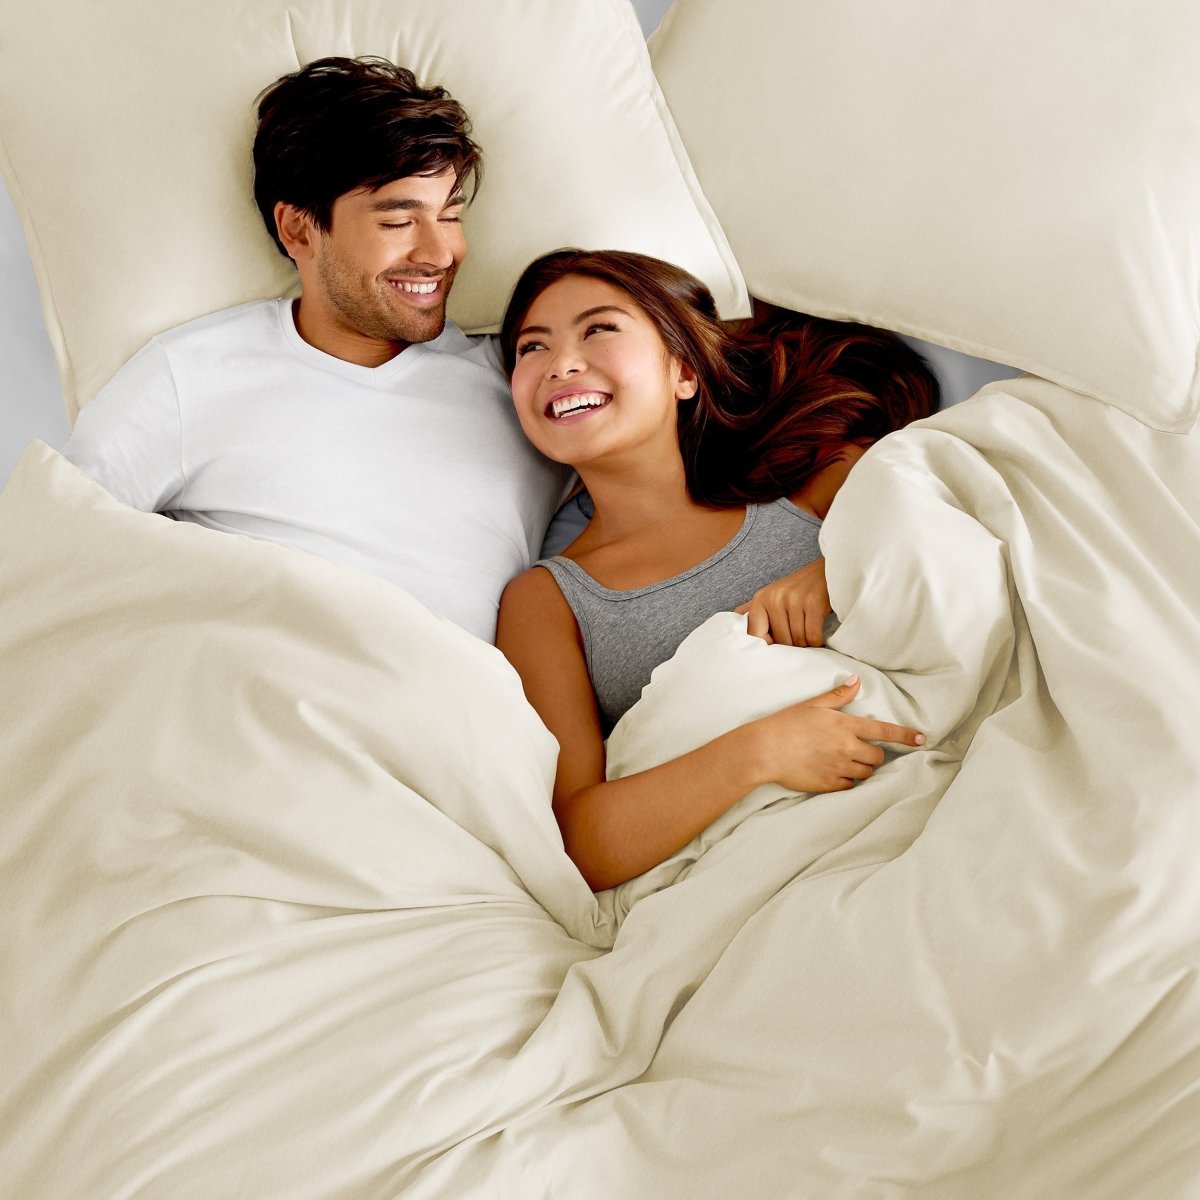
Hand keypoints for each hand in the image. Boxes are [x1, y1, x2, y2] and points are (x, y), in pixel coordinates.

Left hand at [735, 557, 830, 645]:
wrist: (825, 571)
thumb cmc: (797, 589)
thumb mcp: (772, 596)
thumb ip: (753, 612)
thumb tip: (732, 625)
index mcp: (760, 599)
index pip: (756, 636)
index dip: (768, 647)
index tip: (778, 649)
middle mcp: (774, 598)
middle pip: (781, 641)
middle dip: (792, 646)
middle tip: (800, 639)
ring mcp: (793, 599)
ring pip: (798, 640)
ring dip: (806, 644)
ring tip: (809, 635)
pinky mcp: (813, 603)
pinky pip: (813, 636)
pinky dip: (818, 640)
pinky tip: (818, 635)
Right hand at [749, 676, 924, 793]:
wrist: (765, 750)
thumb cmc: (786, 724)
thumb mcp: (812, 705)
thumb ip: (838, 696)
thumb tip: (856, 681)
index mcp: (845, 725)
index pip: (883, 731)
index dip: (905, 736)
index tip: (921, 740)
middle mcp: (846, 747)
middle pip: (877, 757)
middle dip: (873, 755)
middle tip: (859, 751)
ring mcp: (838, 768)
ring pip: (865, 773)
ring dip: (861, 769)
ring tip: (844, 762)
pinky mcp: (829, 784)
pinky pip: (849, 786)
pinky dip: (847, 781)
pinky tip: (834, 773)